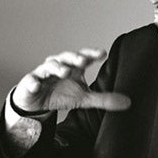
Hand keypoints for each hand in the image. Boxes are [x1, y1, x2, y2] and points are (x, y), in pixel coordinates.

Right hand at [12, 48, 130, 112]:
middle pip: (66, 57)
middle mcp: (59, 66)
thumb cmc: (62, 95)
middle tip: (83, 60)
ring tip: (64, 72)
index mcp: (73, 67)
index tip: (102, 53)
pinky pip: (31, 81)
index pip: (84, 57)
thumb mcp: (85, 98)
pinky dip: (33, 82)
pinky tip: (37, 85)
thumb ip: (104, 99)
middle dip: (74, 58)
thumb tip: (128, 102)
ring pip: (49, 66)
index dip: (91, 54)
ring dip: (57, 67)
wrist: (37, 103)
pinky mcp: (30, 84)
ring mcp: (43, 74)